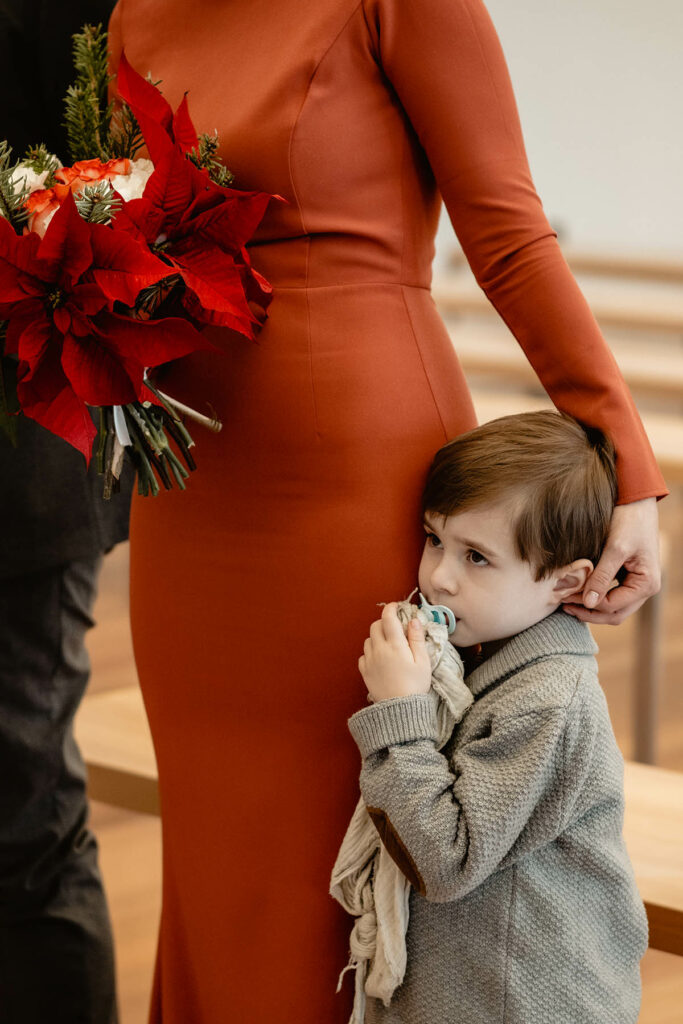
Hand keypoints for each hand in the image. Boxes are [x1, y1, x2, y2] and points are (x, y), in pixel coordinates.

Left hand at [359, 603, 431, 702]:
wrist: (400, 710)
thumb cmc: (415, 685)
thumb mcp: (423, 662)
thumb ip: (416, 639)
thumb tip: (413, 620)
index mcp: (395, 645)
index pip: (388, 618)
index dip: (391, 608)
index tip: (396, 607)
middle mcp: (379, 650)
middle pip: (375, 626)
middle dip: (384, 622)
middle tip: (395, 627)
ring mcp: (369, 661)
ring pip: (368, 640)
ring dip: (377, 637)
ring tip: (389, 644)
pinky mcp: (364, 672)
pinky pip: (363, 655)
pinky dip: (370, 652)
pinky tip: (380, 658)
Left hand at [562, 497, 660, 624]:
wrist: (636, 500)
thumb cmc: (629, 520)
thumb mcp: (615, 549)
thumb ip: (602, 577)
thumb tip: (589, 603)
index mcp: (647, 584)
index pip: (613, 606)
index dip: (588, 605)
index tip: (566, 598)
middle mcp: (646, 588)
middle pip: (615, 614)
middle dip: (590, 613)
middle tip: (564, 606)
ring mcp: (638, 583)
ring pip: (614, 608)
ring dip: (592, 607)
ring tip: (567, 602)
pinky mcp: (629, 576)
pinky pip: (613, 595)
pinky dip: (596, 596)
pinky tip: (578, 592)